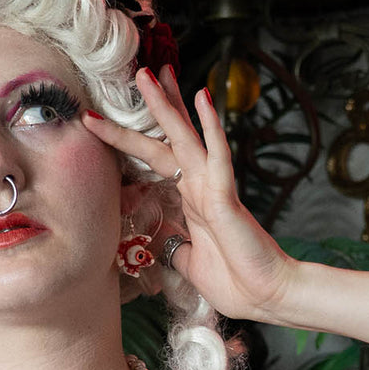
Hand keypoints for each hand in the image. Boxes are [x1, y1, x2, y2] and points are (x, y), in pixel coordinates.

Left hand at [83, 64, 298, 322]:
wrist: (266, 296)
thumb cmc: (236, 282)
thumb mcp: (189, 264)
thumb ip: (173, 248)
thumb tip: (158, 243)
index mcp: (191, 200)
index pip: (156, 160)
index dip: (130, 140)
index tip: (103, 120)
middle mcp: (200, 186)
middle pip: (168, 137)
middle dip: (151, 106)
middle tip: (138, 73)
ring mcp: (212, 187)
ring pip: (184, 137)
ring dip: (166, 105)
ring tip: (150, 73)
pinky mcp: (225, 195)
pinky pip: (216, 154)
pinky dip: (210, 126)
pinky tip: (203, 97)